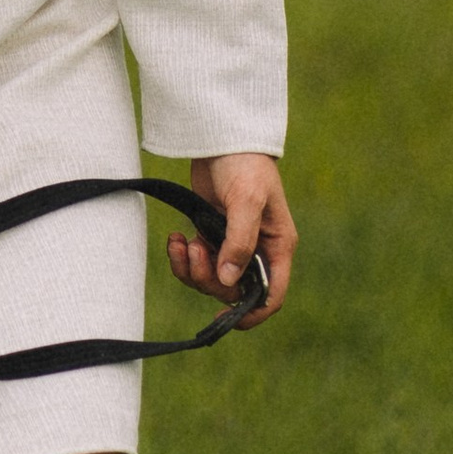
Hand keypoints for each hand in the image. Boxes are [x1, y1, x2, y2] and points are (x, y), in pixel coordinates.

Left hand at [169, 152, 294, 320]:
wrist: (220, 136)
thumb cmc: (245, 164)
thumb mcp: (247, 201)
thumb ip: (239, 242)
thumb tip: (228, 280)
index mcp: (277, 246)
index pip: (272, 294)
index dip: (253, 312)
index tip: (225, 317)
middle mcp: (257, 250)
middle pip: (234, 290)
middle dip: (210, 280)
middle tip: (195, 252)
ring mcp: (232, 244)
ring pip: (211, 278)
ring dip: (192, 269)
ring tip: (182, 243)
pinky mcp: (210, 234)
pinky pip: (196, 261)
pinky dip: (182, 256)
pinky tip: (175, 238)